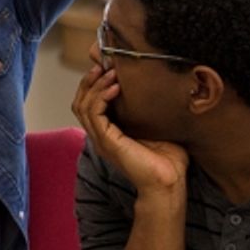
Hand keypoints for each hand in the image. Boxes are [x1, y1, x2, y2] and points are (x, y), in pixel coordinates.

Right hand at [71, 63, 187, 195]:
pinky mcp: (107, 142)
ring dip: (94, 86)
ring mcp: (101, 140)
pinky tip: (114, 88)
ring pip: (82, 106)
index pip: (88, 105)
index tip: (108, 68)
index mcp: (109, 134)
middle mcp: (100, 136)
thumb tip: (160, 88)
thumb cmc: (168, 161)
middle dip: (88, 81)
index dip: (94, 85)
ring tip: (108, 72)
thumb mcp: (157, 128)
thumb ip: (150, 112)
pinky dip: (100, 97)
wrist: (169, 184)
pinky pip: (94, 114)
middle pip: (79, 103)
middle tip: (102, 65)